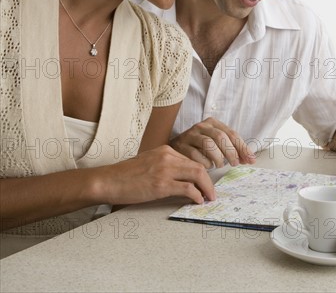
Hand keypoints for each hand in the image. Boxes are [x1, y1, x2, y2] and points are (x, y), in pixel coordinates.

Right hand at [99, 145, 214, 203]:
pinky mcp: (161, 184)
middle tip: (212, 193)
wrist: (107, 180)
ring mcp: (165, 170)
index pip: (192, 160)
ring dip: (206, 188)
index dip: (202, 173)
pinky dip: (196, 195)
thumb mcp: (149, 162)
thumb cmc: (125, 175)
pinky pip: (187, 189)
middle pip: (199, 166)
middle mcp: (168, 157)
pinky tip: (197, 201)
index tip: (206, 184)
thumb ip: (167, 165)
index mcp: (166, 150)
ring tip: (208, 198)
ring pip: (197, 175)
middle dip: (209, 181)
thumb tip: (183, 179)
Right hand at [169, 117, 255, 168]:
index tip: (250, 160)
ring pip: (209, 144)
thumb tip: (250, 158)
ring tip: (220, 165)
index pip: (231, 134)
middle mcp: (201, 126)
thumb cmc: (199, 146)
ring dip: (218, 157)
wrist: (175, 147)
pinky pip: (196, 154)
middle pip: (220, 137)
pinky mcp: (181, 146)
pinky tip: (208, 166)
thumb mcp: (216, 142)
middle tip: (235, 163)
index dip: (242, 147)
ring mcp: (190, 135)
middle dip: (231, 152)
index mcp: (212, 123)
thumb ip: (232, 148)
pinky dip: (205, 162)